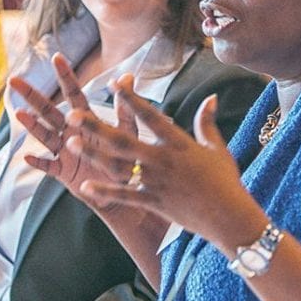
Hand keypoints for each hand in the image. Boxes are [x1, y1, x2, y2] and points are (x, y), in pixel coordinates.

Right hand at [9, 53, 136, 202]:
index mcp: (86, 119)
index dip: (65, 76)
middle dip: (32, 95)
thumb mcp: (127, 131)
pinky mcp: (64, 172)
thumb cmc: (125, 158)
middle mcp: (70, 132)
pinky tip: (27, 156)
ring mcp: (64, 151)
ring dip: (32, 125)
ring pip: (44, 135)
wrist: (123, 189)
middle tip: (14, 79)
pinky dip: (38, 162)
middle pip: (48, 110)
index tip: (56, 57)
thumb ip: (125, 107)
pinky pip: (48, 166)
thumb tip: (127, 76)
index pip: (73, 94)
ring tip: (19, 113)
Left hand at [67, 74, 258, 242]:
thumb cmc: (225, 181)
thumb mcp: (216, 148)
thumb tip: (212, 97)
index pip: (150, 116)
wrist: (230, 218)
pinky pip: (125, 196)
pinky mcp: (154, 202)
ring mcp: (156, 182)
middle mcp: (163, 160)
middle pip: (123, 140)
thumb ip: (207, 122)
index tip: (113, 82)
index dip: (131, 98)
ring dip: (93, 154)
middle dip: (97, 127)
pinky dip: (105, 192)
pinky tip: (84, 187)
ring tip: (70, 142)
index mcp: (178, 143)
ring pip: (118, 166)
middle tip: (73, 114)